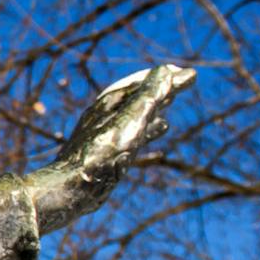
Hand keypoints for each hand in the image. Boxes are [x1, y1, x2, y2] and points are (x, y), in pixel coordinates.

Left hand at [50, 64, 194, 212]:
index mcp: (109, 104)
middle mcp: (105, 116)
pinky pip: (131, 136)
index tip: (188, 74)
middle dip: (159, 90)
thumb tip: (168, 71)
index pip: (142, 83)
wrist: (72, 187)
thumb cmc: (101, 153)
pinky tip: (160, 132)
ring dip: (153, 109)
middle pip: (137, 97)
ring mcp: (104, 135)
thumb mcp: (131, 120)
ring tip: (170, 105)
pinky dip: (148, 130)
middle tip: (181, 82)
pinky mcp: (105, 154)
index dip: (165, 77)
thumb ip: (150, 97)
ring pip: (134, 116)